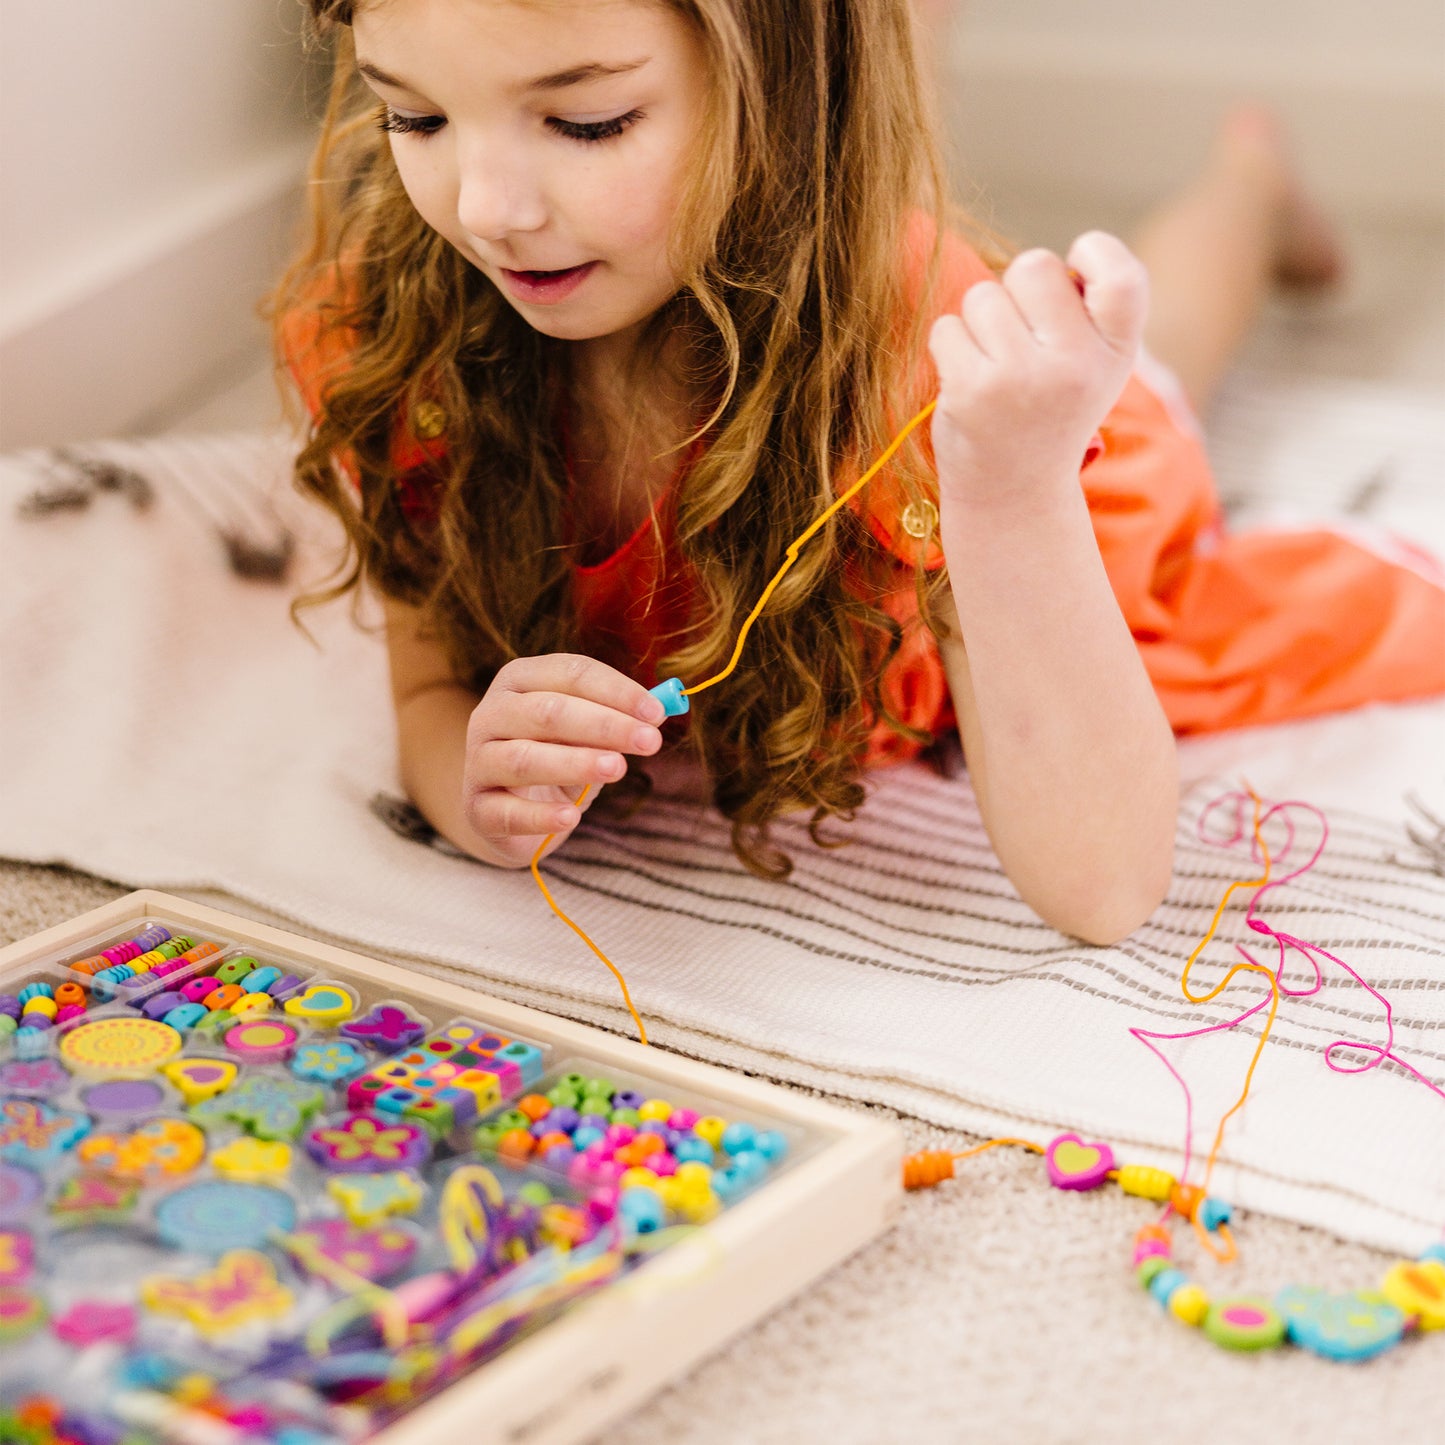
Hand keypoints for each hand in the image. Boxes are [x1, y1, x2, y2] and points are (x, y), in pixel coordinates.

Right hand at [462, 655, 664, 866]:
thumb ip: (618, 716)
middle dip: (604, 725)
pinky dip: (540, 815)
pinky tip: (571, 818)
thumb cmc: (556, 755)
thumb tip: (661, 709)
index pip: (569, 673)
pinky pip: (506, 811)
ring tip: (617, 769)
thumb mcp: (587, 731)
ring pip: (523, 759)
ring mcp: (478, 761)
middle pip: (547, 713)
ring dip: (574, 763)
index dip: (616, 691)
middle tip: (649, 741)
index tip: (657, 712)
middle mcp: (491, 714)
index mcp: (520, 680)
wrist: (511, 808)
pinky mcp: (476, 808)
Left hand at [926, 231, 1147, 512]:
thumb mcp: (1095, 367)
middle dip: (1018, 290)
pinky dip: (950, 347)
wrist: (1014, 493)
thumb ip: (1089, 312)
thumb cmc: (1052, 413)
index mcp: (1116, 353)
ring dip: (980, 323)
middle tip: (1022, 338)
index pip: (1122, 275)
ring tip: (996, 368)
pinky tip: (970, 383)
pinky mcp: (971, 391)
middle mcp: (1075, 365)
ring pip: (983, 295)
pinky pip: (947, 328)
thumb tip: (1050, 264)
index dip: (1096, 252)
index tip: (1076, 269)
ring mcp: (1021, 378)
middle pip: (1033, 266)